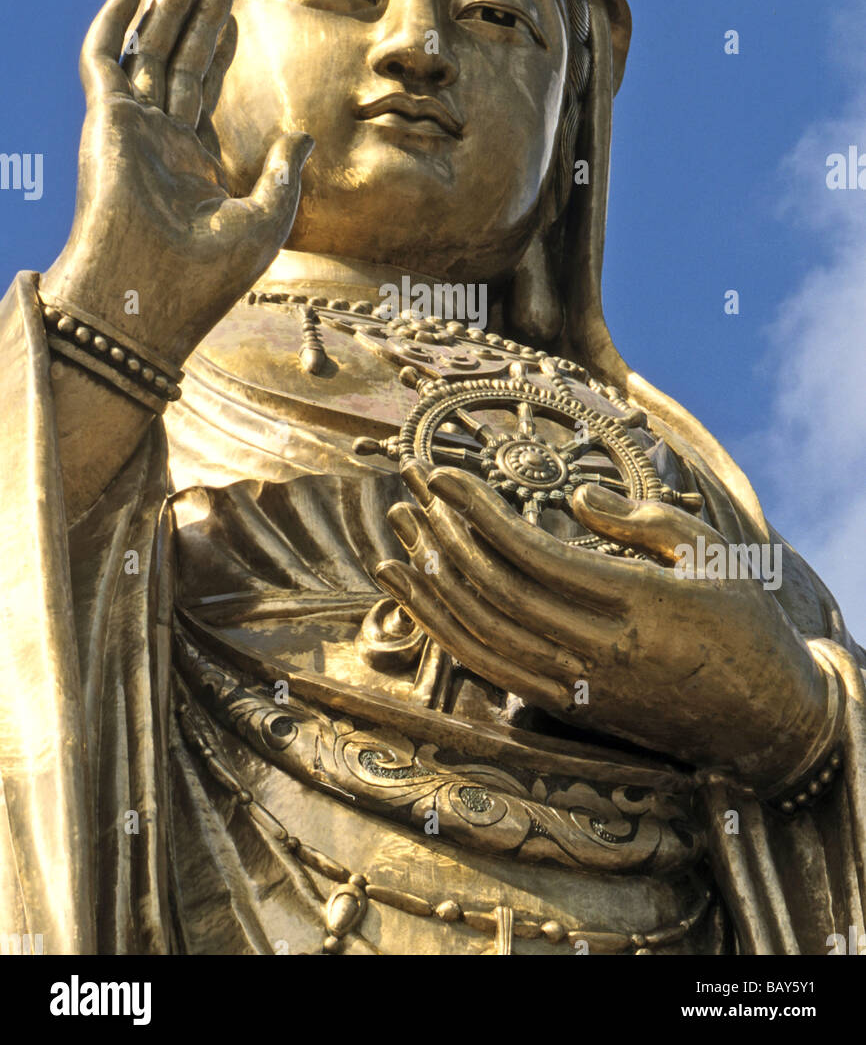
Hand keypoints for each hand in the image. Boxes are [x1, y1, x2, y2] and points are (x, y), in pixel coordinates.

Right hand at [41, 0, 311, 365]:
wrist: (152, 299)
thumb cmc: (208, 275)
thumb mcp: (266, 217)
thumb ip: (284, 171)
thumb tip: (306, 135)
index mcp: (189, 162)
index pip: (202, 83)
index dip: (217, 40)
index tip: (234, 0)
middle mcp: (156, 139)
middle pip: (176, 55)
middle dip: (194, 7)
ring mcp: (128, 128)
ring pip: (146, 47)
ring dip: (166, 1)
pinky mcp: (105, 121)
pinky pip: (105, 57)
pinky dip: (116, 19)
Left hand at [377, 463, 828, 791]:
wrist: (765, 726)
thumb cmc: (744, 624)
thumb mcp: (712, 553)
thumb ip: (642, 521)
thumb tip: (580, 497)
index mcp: (638, 604)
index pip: (534, 555)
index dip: (479, 513)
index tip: (443, 476)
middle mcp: (599, 652)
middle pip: (496, 592)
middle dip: (443, 535)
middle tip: (409, 488)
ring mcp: (578, 687)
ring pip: (481, 634)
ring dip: (430, 582)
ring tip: (396, 532)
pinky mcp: (568, 710)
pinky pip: (487, 667)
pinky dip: (443, 630)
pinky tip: (413, 594)